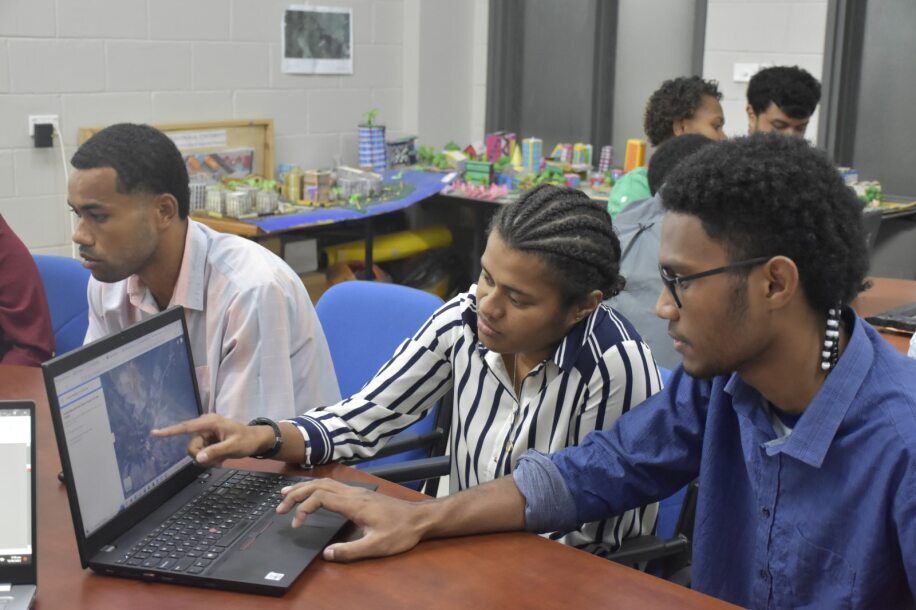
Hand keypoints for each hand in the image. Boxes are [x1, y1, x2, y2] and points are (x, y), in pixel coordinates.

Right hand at [152, 414, 270, 466]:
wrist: (256, 440)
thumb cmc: (246, 440)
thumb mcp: (233, 447)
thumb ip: (215, 452)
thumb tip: (198, 458)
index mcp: (210, 422)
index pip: (186, 427)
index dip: (169, 431)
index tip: (154, 433)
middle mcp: (205, 425)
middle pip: (191, 446)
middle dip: (201, 456)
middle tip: (217, 462)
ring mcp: (206, 432)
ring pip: (195, 451)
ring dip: (206, 459)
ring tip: (221, 459)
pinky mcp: (207, 439)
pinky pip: (201, 452)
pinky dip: (208, 458)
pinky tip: (220, 459)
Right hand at [276, 478, 427, 562]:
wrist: (420, 518)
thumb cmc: (400, 532)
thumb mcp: (376, 546)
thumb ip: (351, 551)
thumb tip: (326, 554)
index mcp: (353, 504)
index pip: (320, 497)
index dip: (303, 508)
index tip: (296, 524)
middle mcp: (353, 494)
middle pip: (318, 485)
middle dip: (297, 493)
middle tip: (279, 507)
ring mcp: (357, 492)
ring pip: (325, 482)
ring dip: (305, 488)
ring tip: (286, 494)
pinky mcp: (360, 495)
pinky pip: (333, 485)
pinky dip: (316, 487)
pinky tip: (312, 492)